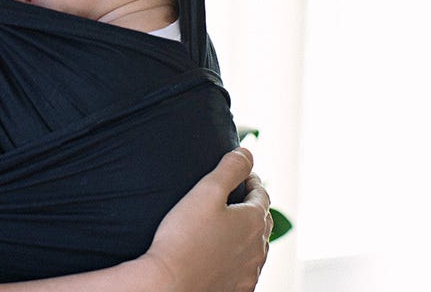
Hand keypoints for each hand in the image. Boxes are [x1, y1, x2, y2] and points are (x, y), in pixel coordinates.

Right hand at [136, 148, 272, 291]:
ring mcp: (248, 273)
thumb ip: (229, 169)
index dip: (252, 180)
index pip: (261, 194)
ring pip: (256, 248)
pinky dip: (240, 259)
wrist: (169, 285)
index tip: (243, 174)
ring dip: (247, 234)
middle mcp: (257, 249)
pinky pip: (245, 271)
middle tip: (238, 196)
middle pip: (262, 221)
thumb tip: (247, 152)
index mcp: (253, 221)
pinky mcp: (237, 290)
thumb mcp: (205, 192)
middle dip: (252, 205)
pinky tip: (225, 257)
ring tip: (231, 225)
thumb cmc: (183, 238)